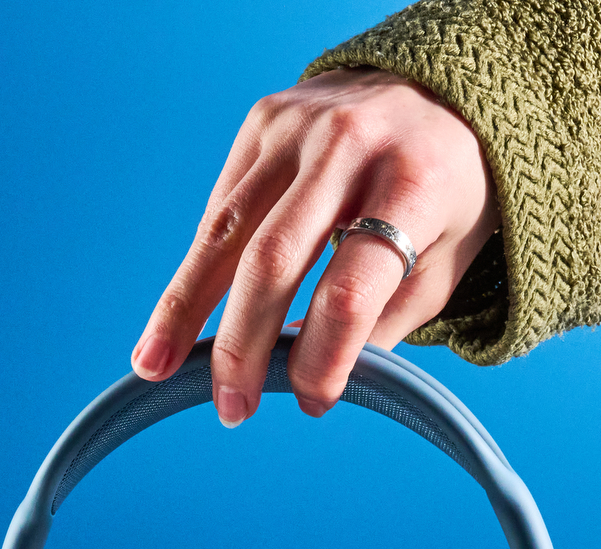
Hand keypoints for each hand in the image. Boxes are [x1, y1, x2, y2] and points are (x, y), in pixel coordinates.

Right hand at [129, 67, 498, 425]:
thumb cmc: (446, 192)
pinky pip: (222, 207)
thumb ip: (383, 321)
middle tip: (231, 407)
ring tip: (154, 365)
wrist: (439, 89)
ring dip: (184, 307)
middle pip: (274, 259)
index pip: (351, 289)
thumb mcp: (444, 259)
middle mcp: (351, 145)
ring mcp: (299, 127)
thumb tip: (309, 379)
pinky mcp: (263, 121)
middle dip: (242, 344)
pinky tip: (181, 317)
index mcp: (415, 185)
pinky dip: (199, 268)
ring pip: (226, 231)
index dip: (324, 356)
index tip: (313, 402)